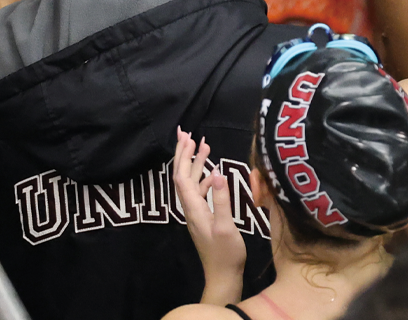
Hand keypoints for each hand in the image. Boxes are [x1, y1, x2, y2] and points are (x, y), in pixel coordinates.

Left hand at [172, 129, 247, 305]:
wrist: (223, 275)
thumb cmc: (225, 253)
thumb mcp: (225, 227)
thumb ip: (221, 200)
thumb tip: (219, 173)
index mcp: (193, 208)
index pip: (182, 177)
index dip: (183, 156)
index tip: (188, 137)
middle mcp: (191, 208)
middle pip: (182, 176)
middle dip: (184, 154)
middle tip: (188, 133)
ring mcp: (197, 212)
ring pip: (192, 182)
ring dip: (196, 163)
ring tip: (204, 144)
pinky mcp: (204, 216)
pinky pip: (201, 191)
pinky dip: (206, 177)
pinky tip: (215, 172)